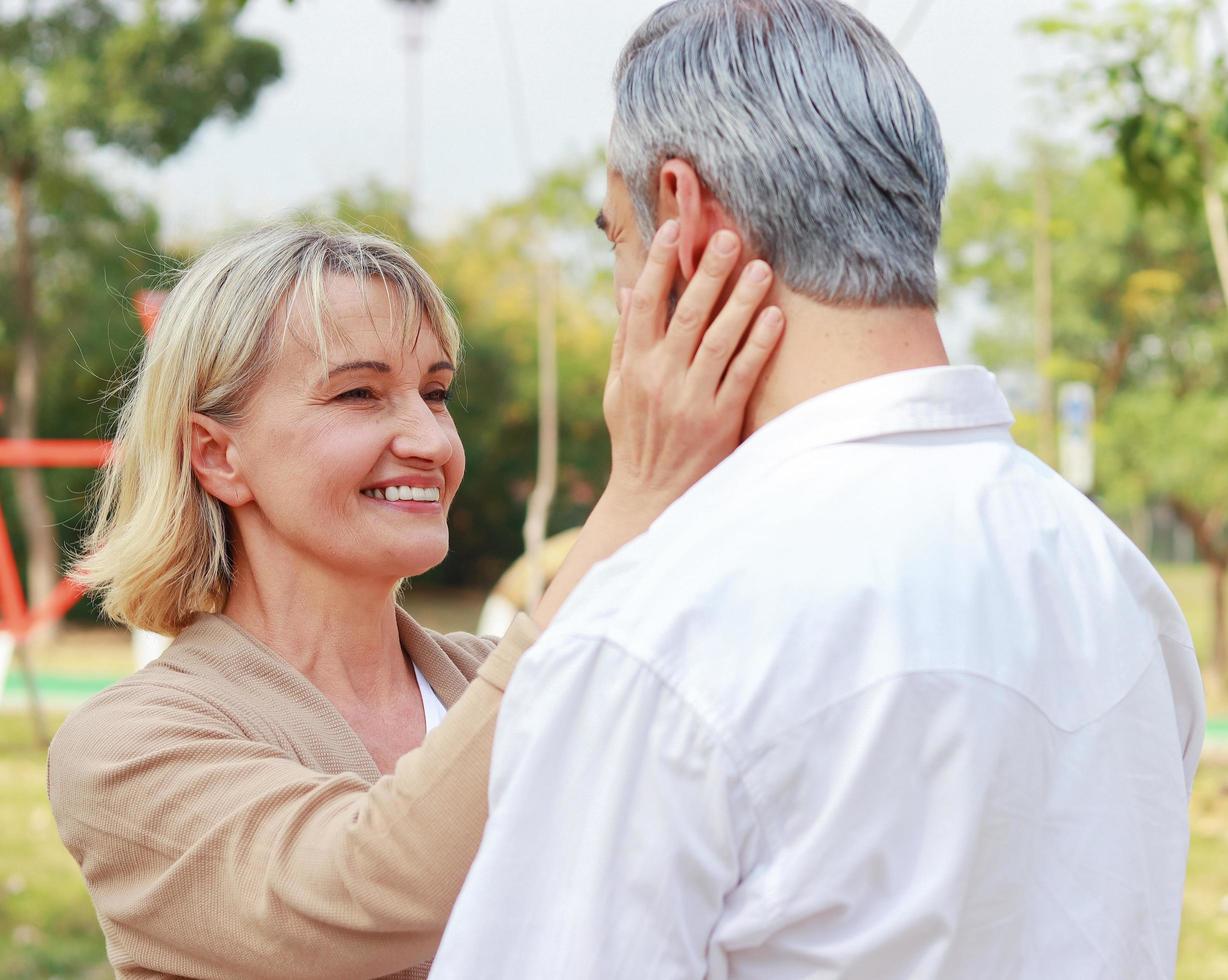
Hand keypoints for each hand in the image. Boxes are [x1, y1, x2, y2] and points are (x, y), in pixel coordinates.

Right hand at [602, 220, 783, 514]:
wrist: (651, 496)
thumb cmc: (635, 439)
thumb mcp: (618, 391)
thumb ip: (624, 341)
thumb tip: (628, 293)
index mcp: (634, 367)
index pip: (645, 305)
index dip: (660, 265)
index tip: (675, 229)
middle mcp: (661, 378)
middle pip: (686, 315)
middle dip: (708, 273)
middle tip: (728, 237)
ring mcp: (691, 399)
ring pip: (718, 340)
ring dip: (740, 301)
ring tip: (761, 268)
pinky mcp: (720, 419)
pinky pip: (742, 375)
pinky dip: (758, 345)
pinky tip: (774, 318)